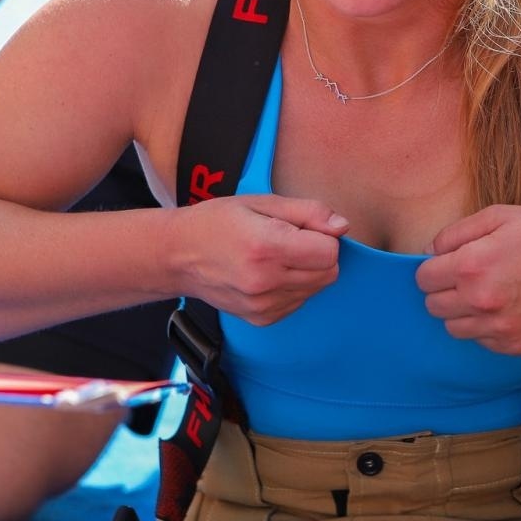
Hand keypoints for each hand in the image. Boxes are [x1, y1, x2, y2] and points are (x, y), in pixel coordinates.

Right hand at [170, 195, 343, 324]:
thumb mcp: (261, 201)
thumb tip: (342, 227)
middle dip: (319, 253)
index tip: (302, 227)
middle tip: (290, 239)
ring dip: (307, 271)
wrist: (178, 256)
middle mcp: (265, 282)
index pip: (329, 251)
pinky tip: (269, 273)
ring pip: (316, 288)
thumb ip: (308, 212)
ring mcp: (263, 306)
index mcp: (266, 247)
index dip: (323, 235)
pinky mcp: (262, 319)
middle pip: (329, 273)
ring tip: (275, 255)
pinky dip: (293, 286)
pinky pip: (299, 301)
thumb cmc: (218, 222)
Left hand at [416, 206, 520, 353]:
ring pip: (454, 328)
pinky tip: (506, 308)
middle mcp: (481, 301)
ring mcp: (499, 328)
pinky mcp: (515, 345)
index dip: (433, 268)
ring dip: (462, 312)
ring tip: (487, 294)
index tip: (450, 263)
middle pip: (433, 306)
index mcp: (472, 266)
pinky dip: (486, 327)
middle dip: (444, 290)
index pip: (423, 279)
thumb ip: (456, 233)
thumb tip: (430, 251)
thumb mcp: (501, 216)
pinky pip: (482, 341)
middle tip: (468, 278)